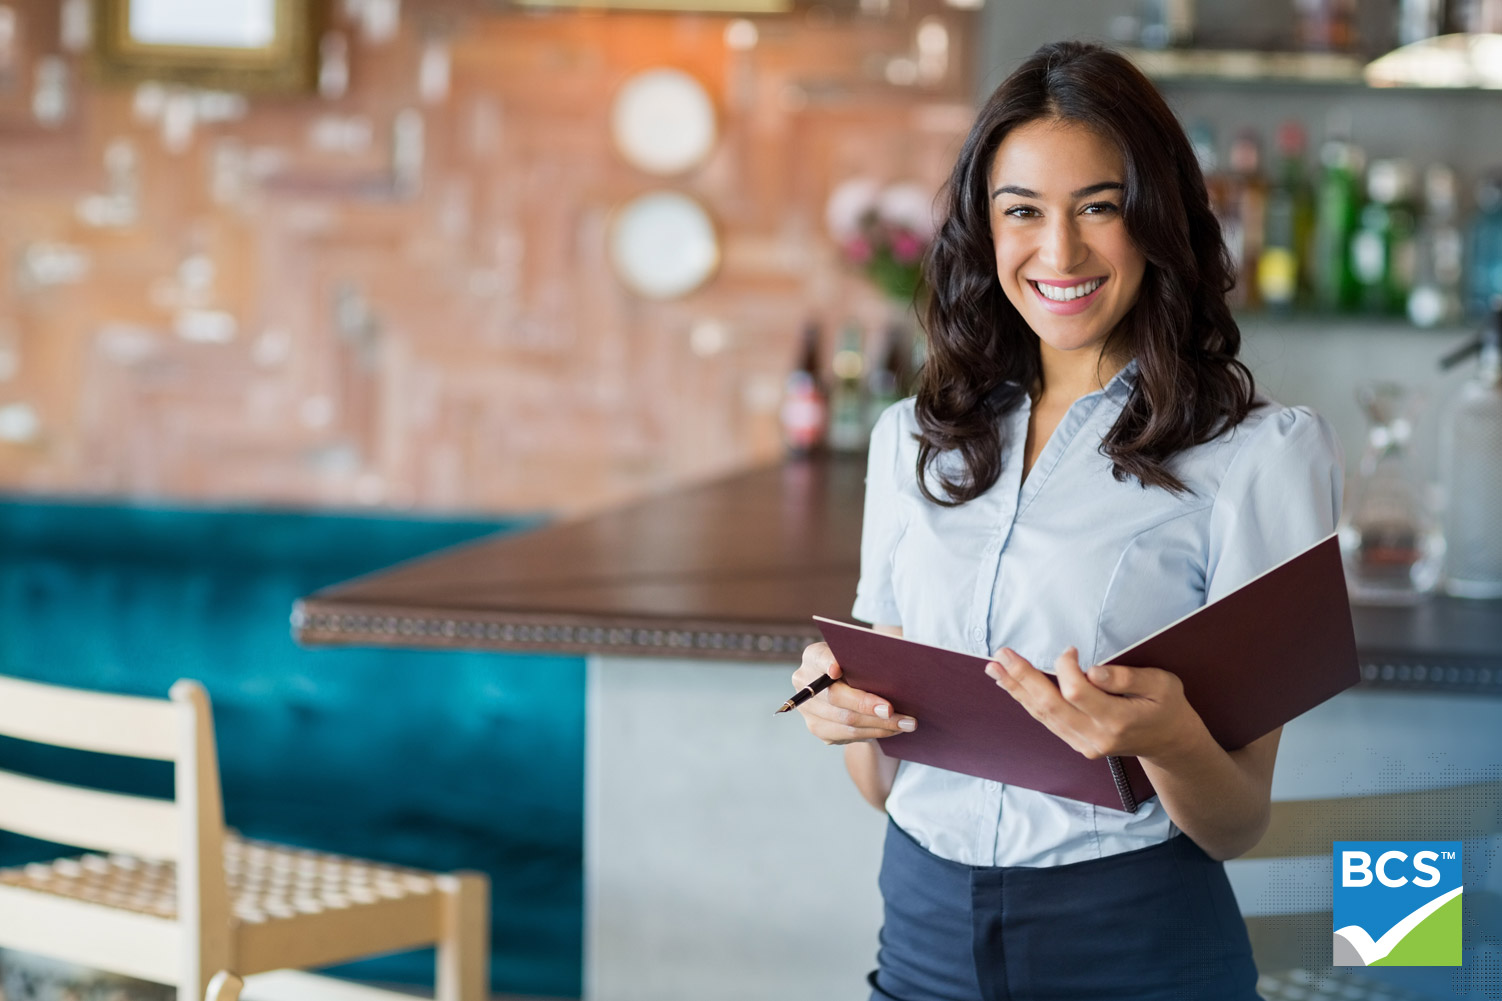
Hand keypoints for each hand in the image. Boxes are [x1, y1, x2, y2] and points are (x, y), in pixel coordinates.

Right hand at [792, 641, 916, 744]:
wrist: (852, 685)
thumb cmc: (861, 665)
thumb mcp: (861, 655)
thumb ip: (866, 659)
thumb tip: (889, 672)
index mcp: (813, 657)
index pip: (819, 658)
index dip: (827, 664)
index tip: (837, 669)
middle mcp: (804, 682)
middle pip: (835, 697)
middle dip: (866, 705)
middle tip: (892, 710)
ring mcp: (809, 709)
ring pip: (845, 721)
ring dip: (879, 725)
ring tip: (906, 723)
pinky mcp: (819, 729)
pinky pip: (849, 735)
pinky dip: (875, 732)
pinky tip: (894, 729)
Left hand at [984, 646, 1204, 760]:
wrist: (1169, 742)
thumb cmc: (1166, 706)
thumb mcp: (1162, 684)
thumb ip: (1127, 678)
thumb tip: (1092, 671)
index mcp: (1118, 720)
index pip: (1077, 693)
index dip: (1066, 668)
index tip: (1070, 650)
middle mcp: (1096, 736)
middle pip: (1050, 706)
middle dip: (1023, 678)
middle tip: (1001, 655)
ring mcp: (1085, 744)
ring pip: (1043, 715)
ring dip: (1017, 690)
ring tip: (995, 668)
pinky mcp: (1078, 744)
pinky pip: (1048, 722)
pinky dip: (1028, 702)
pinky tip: (1012, 686)